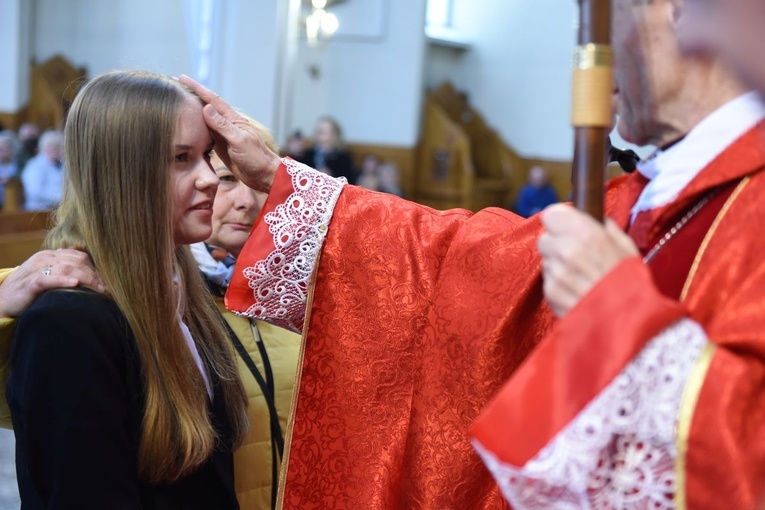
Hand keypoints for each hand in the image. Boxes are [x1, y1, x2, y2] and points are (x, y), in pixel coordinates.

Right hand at [0, 249, 105, 318]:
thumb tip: (93, 277)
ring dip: (86, 278)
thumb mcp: (50, 277)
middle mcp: (45, 258)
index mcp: (52, 255)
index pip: (80, 257)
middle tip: (107, 289)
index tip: (108, 282)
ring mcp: (35, 270)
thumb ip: (67, 272)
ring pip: (66, 267)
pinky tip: (75, 284)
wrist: (2, 301)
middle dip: (95, 274)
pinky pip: (47, 279)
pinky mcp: (28, 284)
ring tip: (99, 289)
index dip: (96, 268)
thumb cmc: (31, 291)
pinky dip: (62, 280)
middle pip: (77, 261)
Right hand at [178, 75, 281, 192]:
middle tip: (174, 85)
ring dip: (191, 110)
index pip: (212, 99)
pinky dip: (195, 127)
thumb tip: (206, 107)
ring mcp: (222, 134)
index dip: (197, 88)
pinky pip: (205, 133)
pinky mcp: (219, 146)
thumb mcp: (239, 140)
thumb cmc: (255, 158)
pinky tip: (187, 125)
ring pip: (204, 118)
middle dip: (191, 95)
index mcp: (232, 119)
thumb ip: (223, 126)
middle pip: (206, 105)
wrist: (263, 175)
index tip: (181, 78)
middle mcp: (226, 124)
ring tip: (176, 101)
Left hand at [537, 204, 638, 316]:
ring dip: (558, 266)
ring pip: (546, 260)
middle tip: (575, 254)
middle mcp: (566, 250)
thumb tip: (592, 217)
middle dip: (557, 244)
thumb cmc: (631, 282)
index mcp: (585, 233)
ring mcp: (556, 273)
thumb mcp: (626, 247)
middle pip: (544, 238)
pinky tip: (577, 291)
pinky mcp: (550, 293)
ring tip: (581, 277)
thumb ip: (604, 227)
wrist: (629, 321)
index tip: (567, 227)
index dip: (559, 221)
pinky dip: (559, 285)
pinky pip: (548, 281)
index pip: (551, 214)